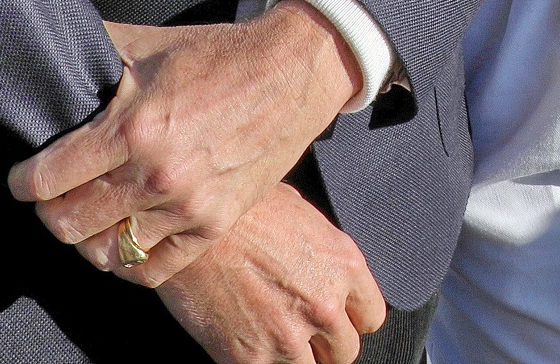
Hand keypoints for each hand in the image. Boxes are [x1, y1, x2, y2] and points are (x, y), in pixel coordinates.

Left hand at [9, 1, 362, 285]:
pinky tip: (123, 241)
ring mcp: (188, 205)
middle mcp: (156, 174)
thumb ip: (95, 49)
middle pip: (68, 224)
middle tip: (52, 198)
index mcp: (133, 126)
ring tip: (87, 218)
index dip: (23, 181)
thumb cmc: (216, 54)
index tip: (23, 178)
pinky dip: (129, 262)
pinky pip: (153, 269)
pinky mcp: (214, 224)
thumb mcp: (147, 43)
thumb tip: (51, 43)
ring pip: (106, 252)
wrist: (291, 71)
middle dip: (49, 212)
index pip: (48, 178)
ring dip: (87, 238)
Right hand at [156, 183, 386, 363]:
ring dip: (294, 357)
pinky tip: (247, 341)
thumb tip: (323, 265)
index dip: (350, 319)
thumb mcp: (299, 214)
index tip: (338, 319)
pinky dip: (262, 362)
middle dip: (324, 342)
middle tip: (299, 328)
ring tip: (270, 336)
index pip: (370, 316)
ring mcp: (289, 336)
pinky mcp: (251, 358)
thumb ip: (322, 251)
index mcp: (344, 265)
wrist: (188, 228)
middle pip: (345, 350)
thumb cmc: (237, 211)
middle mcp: (325, 304)